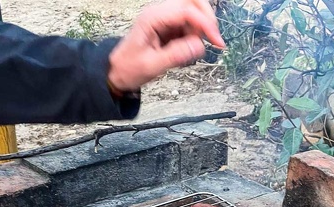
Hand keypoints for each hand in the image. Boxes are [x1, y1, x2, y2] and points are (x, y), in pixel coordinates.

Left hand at [108, 0, 224, 91]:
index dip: (205, 23)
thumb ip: (175, 56)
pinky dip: (193, 37)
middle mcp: (159, 13)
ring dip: (200, 30)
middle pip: (192, 2)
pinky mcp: (168, 28)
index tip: (216, 41)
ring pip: (193, 13)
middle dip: (207, 19)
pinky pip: (188, 26)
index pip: (186, 10)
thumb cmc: (129, 68)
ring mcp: (165, 19)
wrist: (117, 72)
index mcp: (153, 18)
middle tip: (214, 40)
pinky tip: (186, 51)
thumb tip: (198, 46)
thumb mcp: (152, 66)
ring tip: (190, 51)